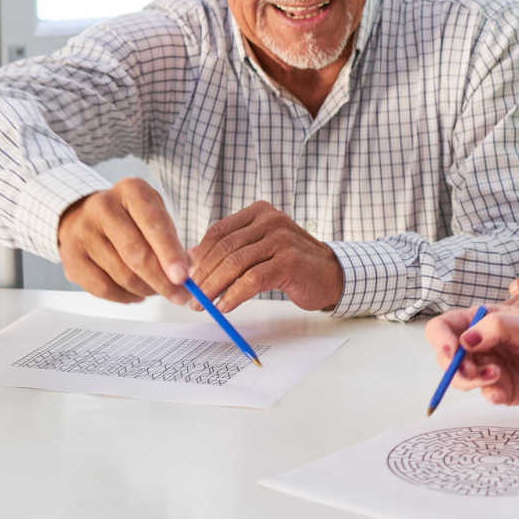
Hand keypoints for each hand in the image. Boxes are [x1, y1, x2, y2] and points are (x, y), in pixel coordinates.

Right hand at [57, 178, 192, 304]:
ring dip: (146, 290)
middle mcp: (103, 207)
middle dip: (162, 281)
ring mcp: (82, 232)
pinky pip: (103, 288)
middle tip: (180, 295)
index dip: (170, 253)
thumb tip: (189, 271)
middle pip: (136, 254)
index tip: (183, 277)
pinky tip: (136, 293)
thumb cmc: (130, 217)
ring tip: (158, 290)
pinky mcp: (70, 258)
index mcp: (131, 191)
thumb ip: (173, 240)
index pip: (154, 224)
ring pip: (122, 275)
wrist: (84, 216)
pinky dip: (125, 296)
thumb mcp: (155, 214)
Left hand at [187, 201, 342, 311]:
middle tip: (191, 295)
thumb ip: (232, 248)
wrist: (332, 274)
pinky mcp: (290, 262)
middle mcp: (271, 220)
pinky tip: (225, 306)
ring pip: (235, 263)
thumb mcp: (260, 248)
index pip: (219, 231)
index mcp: (260, 212)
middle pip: (225, 247)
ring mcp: (282, 239)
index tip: (186, 277)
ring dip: (214, 287)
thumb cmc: (293, 263)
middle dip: (203, 274)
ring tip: (204, 304)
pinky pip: (253, 279)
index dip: (199, 255)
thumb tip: (191, 259)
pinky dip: (234, 295)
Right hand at [423, 305, 518, 404]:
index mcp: (483, 321)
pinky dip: (489, 394)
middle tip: (472, 371)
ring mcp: (491, 367)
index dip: (440, 339)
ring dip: (471, 380)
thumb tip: (465, 340)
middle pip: (446, 357)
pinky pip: (484, 395)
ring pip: (461, 379)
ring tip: (496, 376)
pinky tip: (504, 388)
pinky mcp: (503, 389)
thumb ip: (496, 327)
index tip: (451, 351)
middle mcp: (482, 344)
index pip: (444, 327)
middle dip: (453, 367)